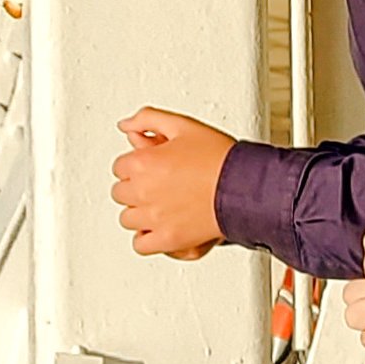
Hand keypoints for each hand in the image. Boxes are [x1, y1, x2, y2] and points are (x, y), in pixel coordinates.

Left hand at [112, 109, 234, 258]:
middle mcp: (143, 191)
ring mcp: (154, 218)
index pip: (120, 167)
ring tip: (160, 205)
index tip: (152, 166)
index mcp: (143, 162)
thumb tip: (126, 125)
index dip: (137, 165)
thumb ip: (148, 118)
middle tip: (159, 183)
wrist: (245, 185)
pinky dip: (146, 238)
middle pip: (120, 193)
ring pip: (127, 218)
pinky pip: (140, 245)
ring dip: (139, 212)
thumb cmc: (220, 157)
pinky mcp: (168, 239)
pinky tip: (158, 227)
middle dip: (136, 187)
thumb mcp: (183, 125)